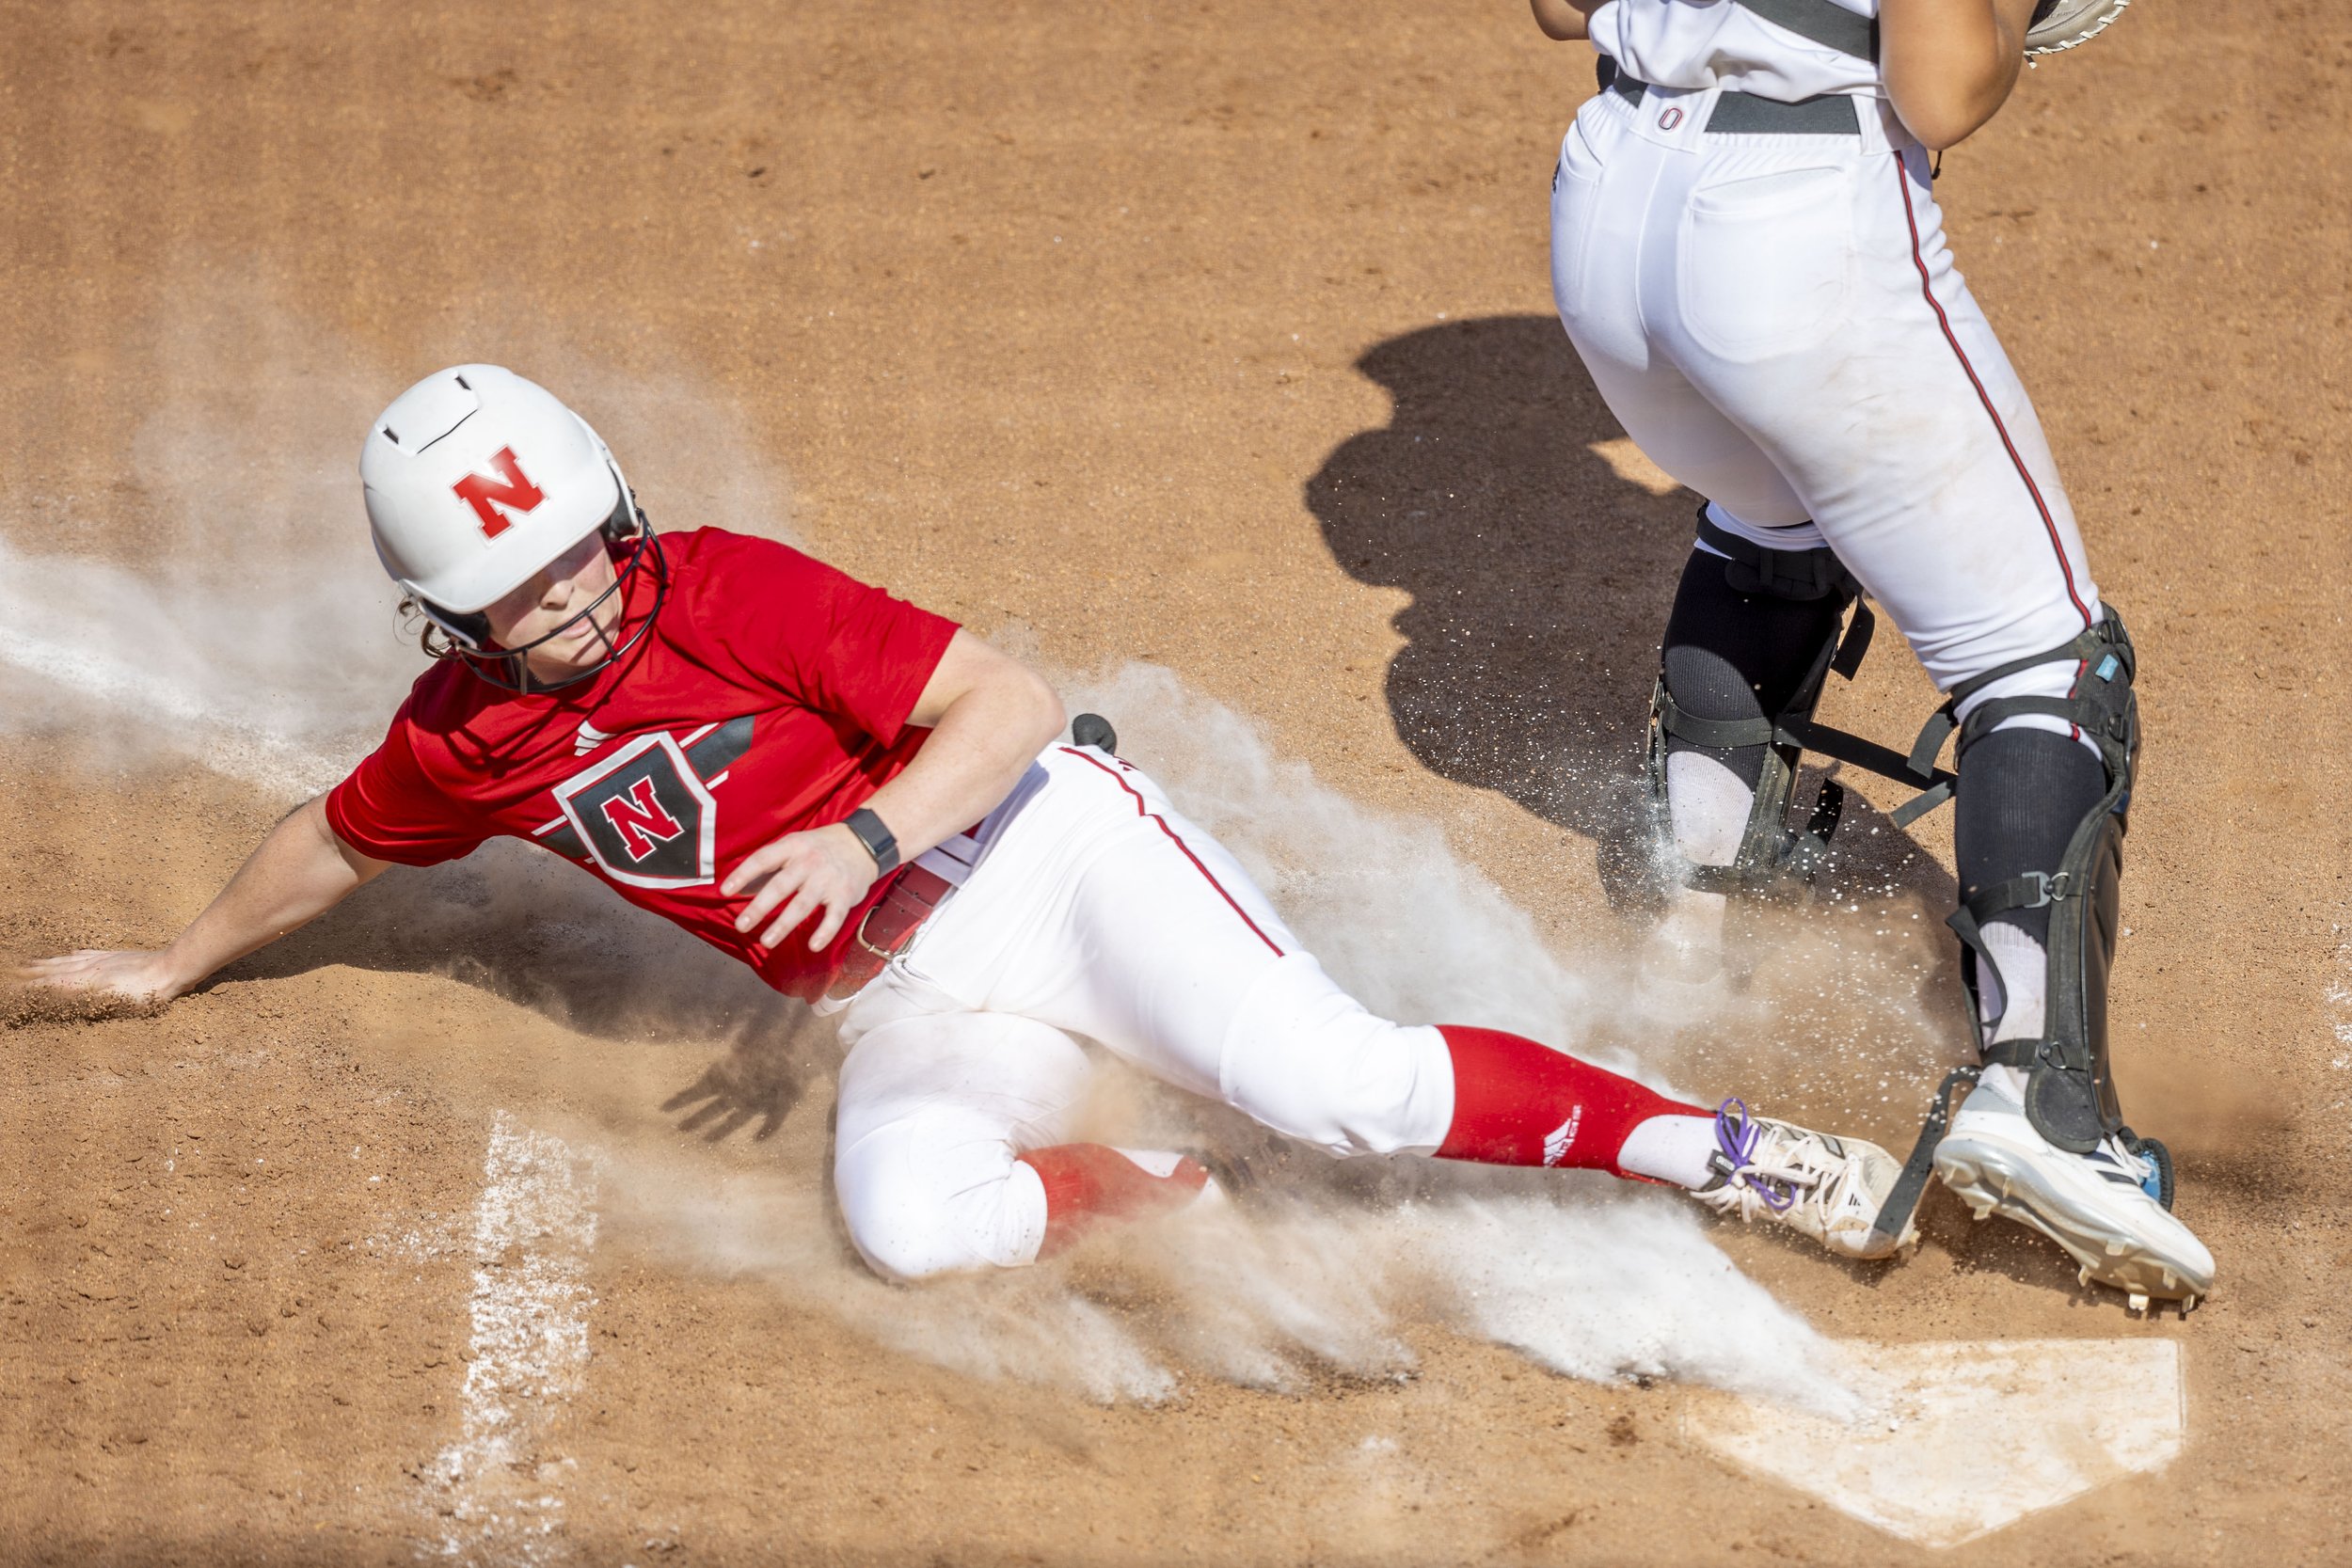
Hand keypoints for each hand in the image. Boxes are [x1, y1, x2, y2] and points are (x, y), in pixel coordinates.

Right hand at [12, 949, 189, 1003]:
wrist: (172, 968)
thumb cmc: (148, 992)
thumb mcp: (116, 1003)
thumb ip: (88, 1000)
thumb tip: (61, 996)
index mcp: (87, 980)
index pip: (51, 984)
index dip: (31, 986)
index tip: (13, 988)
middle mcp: (90, 967)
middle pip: (54, 970)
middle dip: (32, 973)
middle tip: (13, 972)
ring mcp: (103, 959)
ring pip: (68, 960)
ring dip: (48, 963)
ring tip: (31, 963)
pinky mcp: (116, 955)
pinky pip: (88, 953)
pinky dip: (74, 954)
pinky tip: (71, 952)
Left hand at [721, 824, 880, 951]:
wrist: (863, 843)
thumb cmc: (820, 848)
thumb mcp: (794, 845)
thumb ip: (769, 866)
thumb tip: (739, 890)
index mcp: (792, 846)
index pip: (763, 859)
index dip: (743, 875)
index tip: (725, 891)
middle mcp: (809, 862)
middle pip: (781, 886)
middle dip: (760, 907)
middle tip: (741, 925)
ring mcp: (828, 879)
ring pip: (803, 904)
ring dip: (783, 925)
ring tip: (766, 942)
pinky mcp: (845, 895)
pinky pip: (834, 917)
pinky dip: (825, 932)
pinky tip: (813, 946)